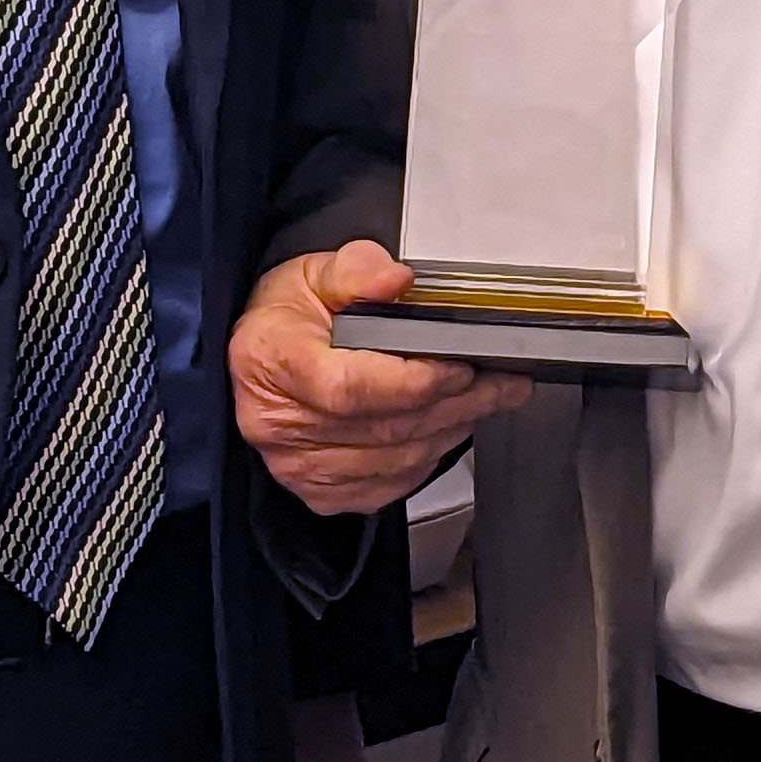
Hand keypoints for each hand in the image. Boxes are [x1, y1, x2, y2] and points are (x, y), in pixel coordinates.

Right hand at [230, 241, 529, 514]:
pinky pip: (389, 485)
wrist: (257, 357)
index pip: (353, 388)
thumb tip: (396, 281)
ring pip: (396, 460)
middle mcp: (280, 422)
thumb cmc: (285, 317)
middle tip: (503, 381)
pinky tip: (447, 428)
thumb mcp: (314, 272)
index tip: (464, 364)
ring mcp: (298, 465)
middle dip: (457, 403)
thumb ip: (357, 270)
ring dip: (451, 431)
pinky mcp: (319, 491)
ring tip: (487, 399)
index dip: (418, 381)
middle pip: (386, 427)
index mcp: (275, 360)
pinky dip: (427, 459)